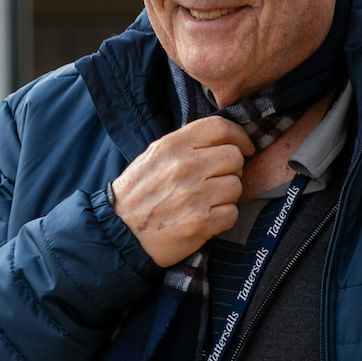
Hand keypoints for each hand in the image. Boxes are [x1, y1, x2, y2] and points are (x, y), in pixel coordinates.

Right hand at [110, 117, 254, 266]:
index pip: (220, 127)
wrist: (118, 233)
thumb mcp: (153, 157)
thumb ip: (184, 145)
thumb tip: (222, 139)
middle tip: (217, 180)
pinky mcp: (201, 222)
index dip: (239, 136)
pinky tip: (206, 218)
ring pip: (236, 186)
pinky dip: (223, 217)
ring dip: (227, 196)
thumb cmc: (137, 195)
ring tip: (207, 201)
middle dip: (231, 170)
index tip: (243, 147)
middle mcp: (185, 167)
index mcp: (173, 146)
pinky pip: (232, 212)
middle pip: (234, 157)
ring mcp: (194, 195)